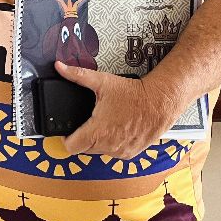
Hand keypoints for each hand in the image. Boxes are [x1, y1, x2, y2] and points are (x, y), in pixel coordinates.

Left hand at [56, 61, 185, 157]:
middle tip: (85, 122)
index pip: (71, 147)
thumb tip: (60, 67)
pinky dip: (111, 144)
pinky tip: (115, 130)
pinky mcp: (131, 153)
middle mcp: (109, 146)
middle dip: (82, 137)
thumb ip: (77, 75)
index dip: (65, 139)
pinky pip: (114, 152)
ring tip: (101, 124)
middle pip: (85, 149)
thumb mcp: (102, 81)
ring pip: (100, 151)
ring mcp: (121, 152)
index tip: (66, 130)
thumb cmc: (133, 94)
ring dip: (97, 141)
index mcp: (98, 131)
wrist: (160, 103)